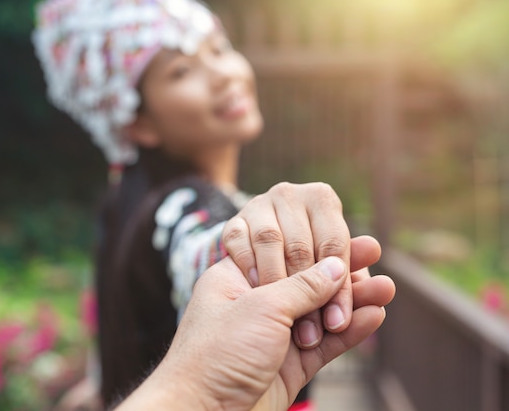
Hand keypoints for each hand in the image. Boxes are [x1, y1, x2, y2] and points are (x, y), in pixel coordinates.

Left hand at [116, 254, 394, 410]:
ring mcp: (273, 337)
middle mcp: (255, 306)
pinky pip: (324, 345)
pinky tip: (373, 317)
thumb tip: (336, 266)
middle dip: (341, 271)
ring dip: (352, 302)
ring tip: (385, 289)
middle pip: (305, 283)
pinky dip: (349, 332)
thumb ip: (302, 286)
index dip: (315, 247)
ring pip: (319, 314)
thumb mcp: (261, 308)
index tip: (347, 236)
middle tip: (373, 254)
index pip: (282, 254)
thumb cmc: (217, 353)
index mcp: (237, 280)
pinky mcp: (288, 367)